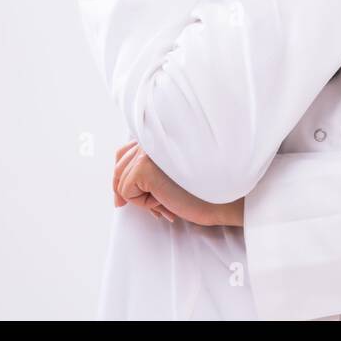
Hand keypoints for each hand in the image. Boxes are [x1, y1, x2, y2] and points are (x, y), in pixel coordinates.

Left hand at [112, 141, 243, 227]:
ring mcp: (148, 150)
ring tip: (164, 200)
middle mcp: (152, 137)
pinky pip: (127, 192)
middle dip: (122, 188)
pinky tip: (165, 200)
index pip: (125, 151)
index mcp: (159, 135)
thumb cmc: (202, 189)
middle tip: (122, 205)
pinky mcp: (144, 167)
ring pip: (122, 181)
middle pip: (119, 164)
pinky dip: (143, 203)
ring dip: (140, 197)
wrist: (222, 198)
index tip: (121, 196)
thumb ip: (151, 169)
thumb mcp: (172, 173)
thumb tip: (120, 188)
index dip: (121, 175)